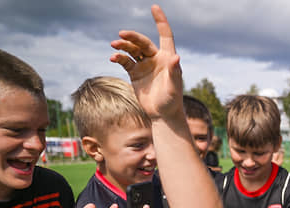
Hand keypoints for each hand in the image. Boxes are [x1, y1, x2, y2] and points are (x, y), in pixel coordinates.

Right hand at [110, 5, 182, 119]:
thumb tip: (176, 57)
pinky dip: (119, 57)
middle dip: (132, 37)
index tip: (154, 7)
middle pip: (143, 42)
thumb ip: (174, 71)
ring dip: (123, 46)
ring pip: (132, 49)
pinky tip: (113, 58)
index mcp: (167, 57)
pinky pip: (125, 61)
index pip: (165, 35)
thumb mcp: (174, 86)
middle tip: (121, 35)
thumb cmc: (172, 101)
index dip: (160, 21)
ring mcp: (144, 65)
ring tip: (114, 45)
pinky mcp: (135, 73)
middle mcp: (155, 58)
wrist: (162, 115)